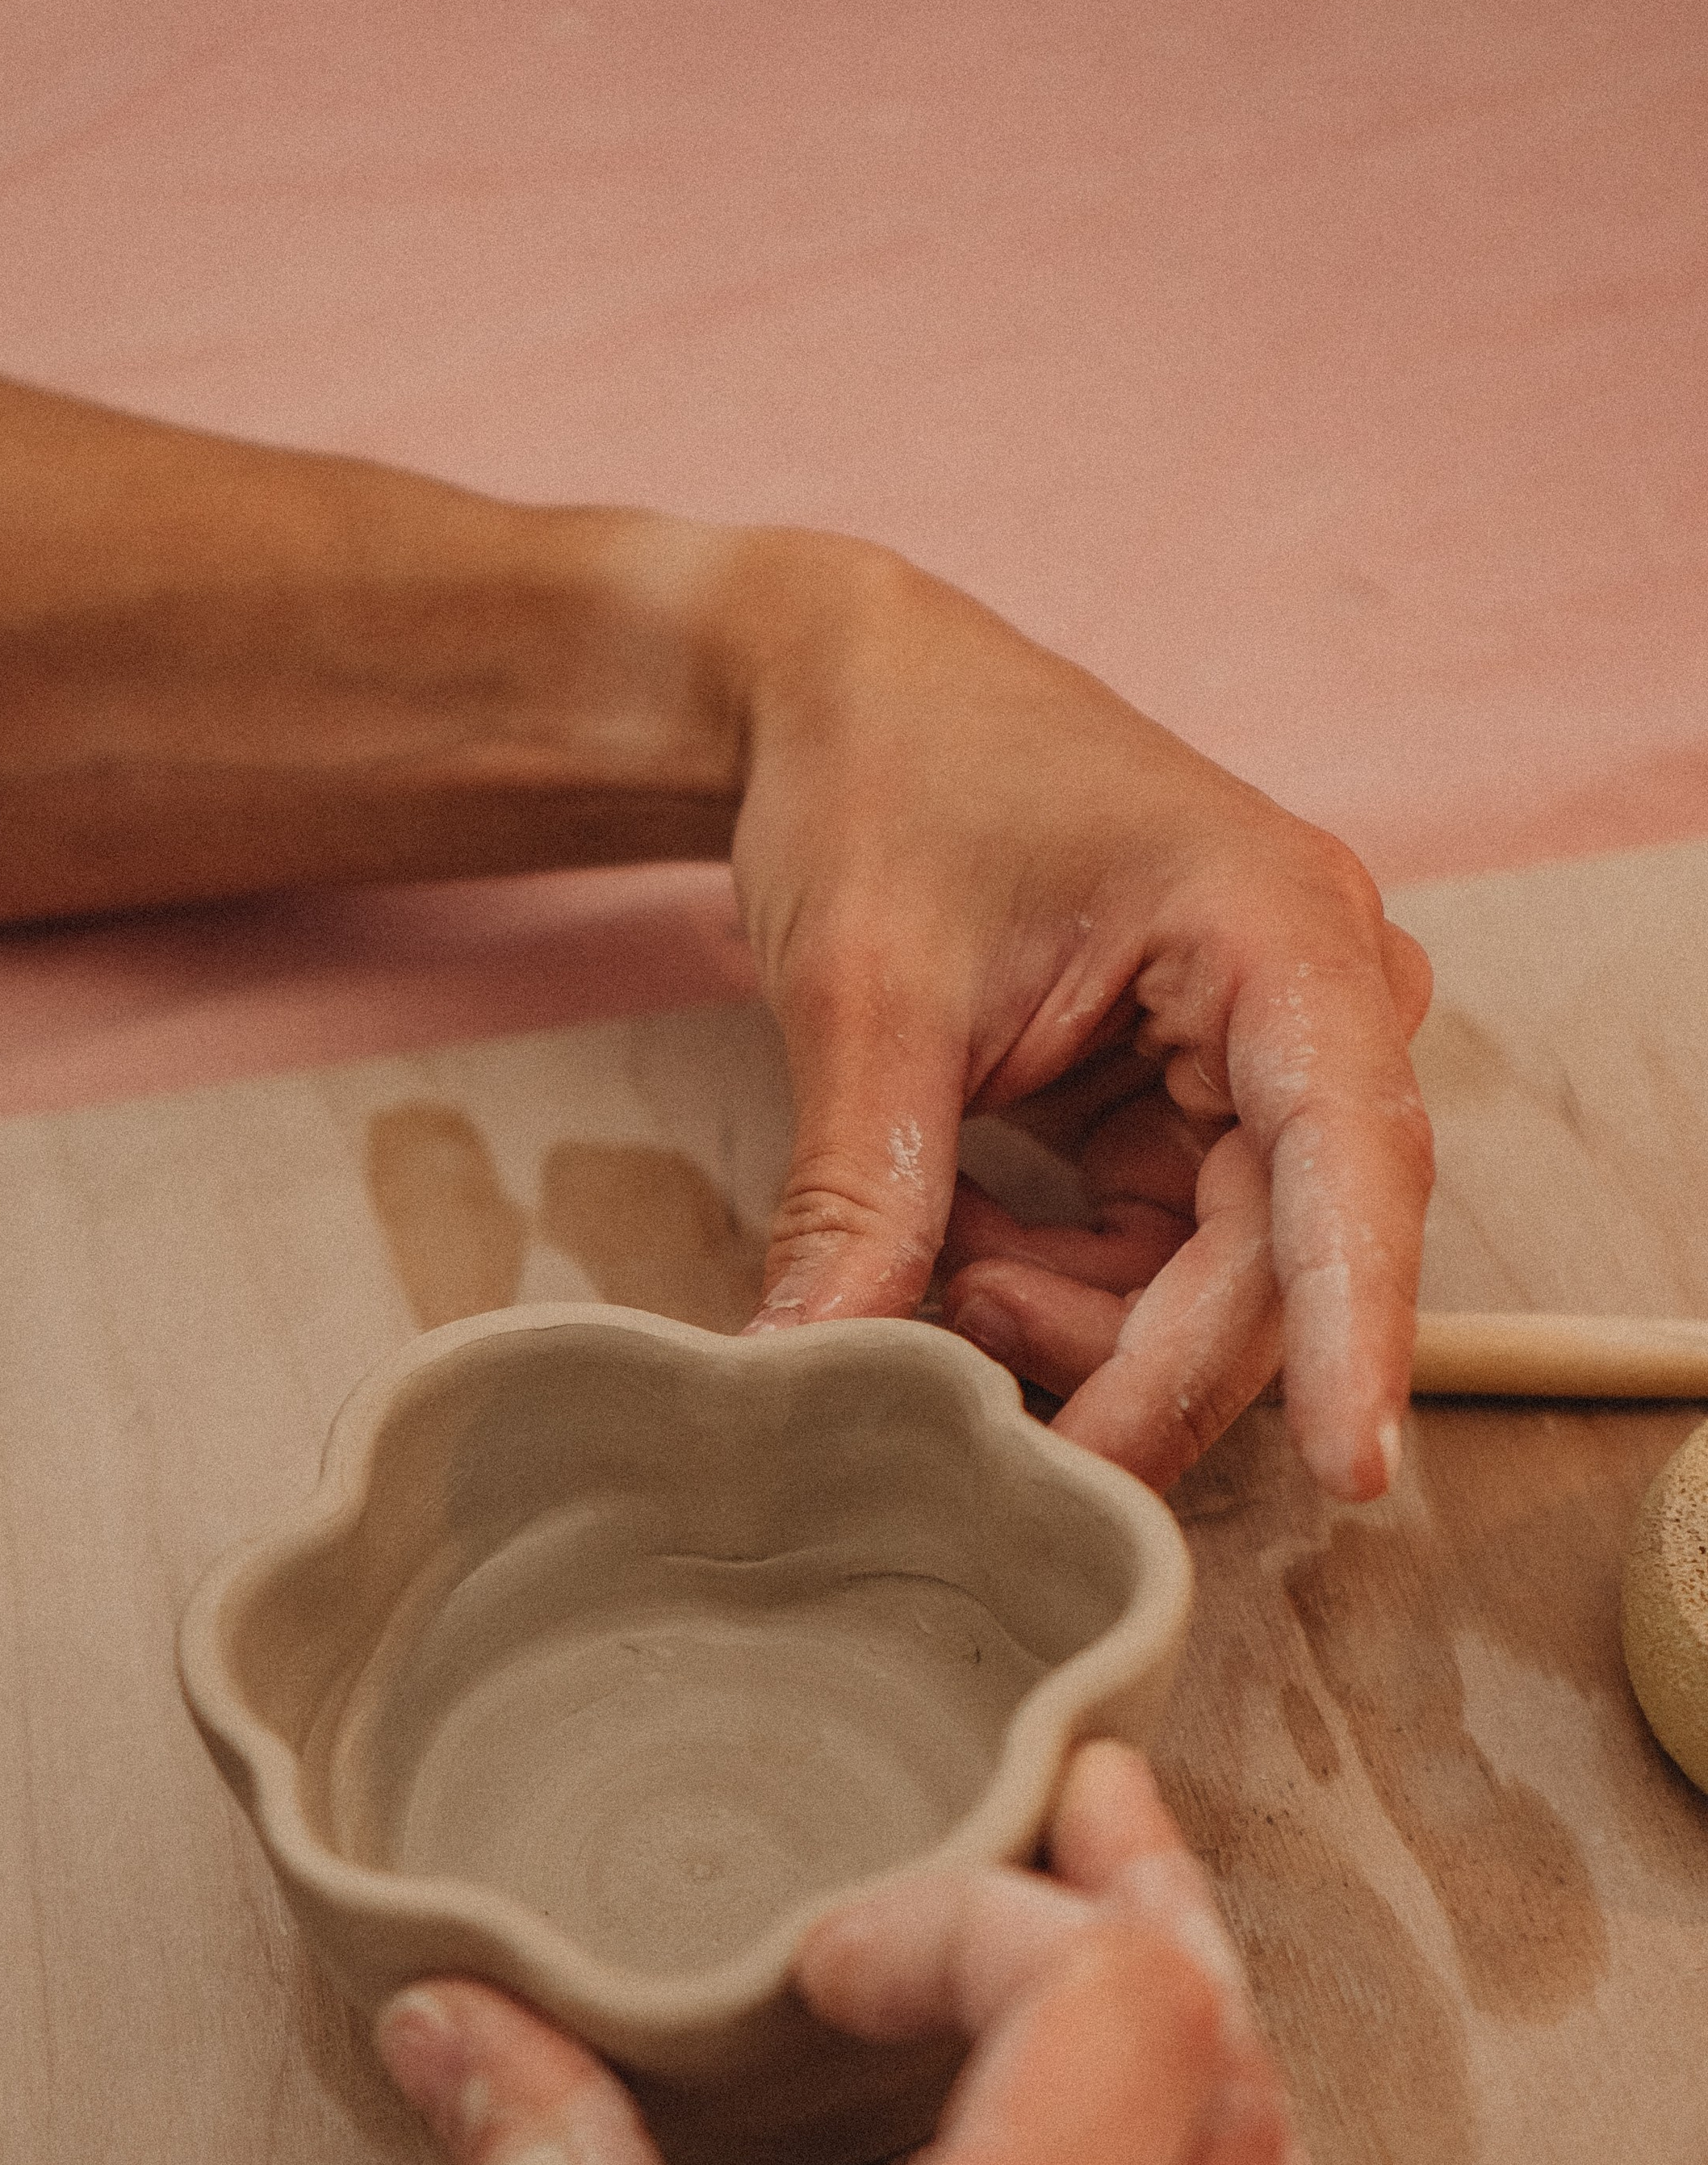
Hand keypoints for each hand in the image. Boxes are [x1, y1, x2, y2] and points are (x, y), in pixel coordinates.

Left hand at [723, 537, 1433, 1496]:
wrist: (838, 700)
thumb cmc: (880, 783)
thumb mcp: (866, 992)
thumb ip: (862, 1193)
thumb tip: (809, 1373)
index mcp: (1279, 936)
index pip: (1351, 1163)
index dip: (1353, 1326)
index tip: (1354, 1464)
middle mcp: (1310, 1008)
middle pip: (1273, 1266)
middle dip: (1130, 1369)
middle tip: (987, 1435)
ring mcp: (1257, 1069)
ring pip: (1207, 1293)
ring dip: (1067, 1328)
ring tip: (927, 1270)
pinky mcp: (1187, 1117)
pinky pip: (1147, 1268)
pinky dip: (1043, 1289)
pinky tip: (950, 1244)